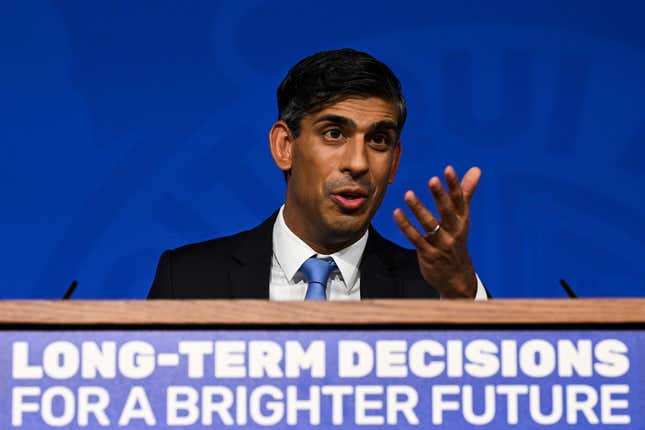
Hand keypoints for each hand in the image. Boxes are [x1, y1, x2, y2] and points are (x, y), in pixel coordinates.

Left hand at [393, 166, 481, 297]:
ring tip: (408, 194)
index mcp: (462, 220)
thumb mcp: (463, 218)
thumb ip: (465, 193)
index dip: (454, 185)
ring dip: (419, 209)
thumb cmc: (457, 241)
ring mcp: (441, 244)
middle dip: (440, 196)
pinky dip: (406, 226)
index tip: (448, 169)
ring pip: (430, 225)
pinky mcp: (428, 254)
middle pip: (447, 212)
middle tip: (433, 180)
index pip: (459, 201)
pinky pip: (416, 238)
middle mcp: (454, 231)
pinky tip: (397, 213)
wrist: (457, 277)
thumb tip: (476, 169)